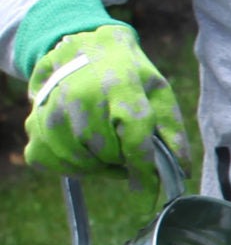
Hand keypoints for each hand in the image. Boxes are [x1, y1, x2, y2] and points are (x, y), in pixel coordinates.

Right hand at [24, 25, 189, 210]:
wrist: (82, 45)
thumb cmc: (128, 72)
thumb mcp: (158, 91)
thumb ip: (173, 132)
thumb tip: (184, 172)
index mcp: (121, 86)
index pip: (134, 141)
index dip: (144, 174)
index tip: (150, 199)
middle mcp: (82, 98)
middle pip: (109, 156)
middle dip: (124, 160)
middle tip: (126, 144)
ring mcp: (52, 111)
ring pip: (83, 165)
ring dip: (100, 164)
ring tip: (106, 141)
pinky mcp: (33, 124)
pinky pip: (56, 164)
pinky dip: (74, 163)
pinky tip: (83, 144)